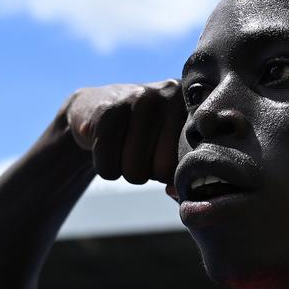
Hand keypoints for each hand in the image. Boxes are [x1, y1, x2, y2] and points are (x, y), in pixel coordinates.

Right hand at [61, 80, 184, 184]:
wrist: (95, 104)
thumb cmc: (143, 133)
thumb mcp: (170, 143)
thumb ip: (182, 167)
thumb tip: (175, 192)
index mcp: (192, 107)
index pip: (189, 164)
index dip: (171, 173)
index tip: (161, 157)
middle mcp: (170, 96)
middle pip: (163, 170)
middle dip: (149, 173)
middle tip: (141, 153)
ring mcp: (140, 99)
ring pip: (135, 171)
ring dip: (126, 171)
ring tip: (125, 148)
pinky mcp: (108, 110)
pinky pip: (108, 166)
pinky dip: (106, 168)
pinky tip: (108, 147)